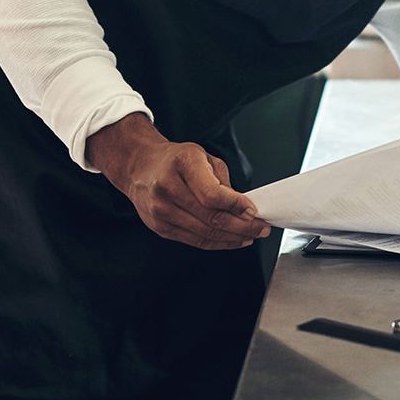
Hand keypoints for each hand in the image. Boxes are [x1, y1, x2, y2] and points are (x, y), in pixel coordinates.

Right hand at [87, 113, 269, 249]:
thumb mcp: (201, 156)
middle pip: (211, 217)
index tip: (254, 210)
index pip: (212, 194)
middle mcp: (167, 188)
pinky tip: (233, 240)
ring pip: (205, 233)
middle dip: (242, 226)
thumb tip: (243, 208)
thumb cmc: (175, 160)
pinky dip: (218, 243)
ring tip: (251, 235)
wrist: (139, 167)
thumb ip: (222, 181)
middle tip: (261, 228)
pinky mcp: (160, 228)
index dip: (236, 205)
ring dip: (233, 237)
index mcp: (182, 164)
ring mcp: (161, 211)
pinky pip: (195, 240)